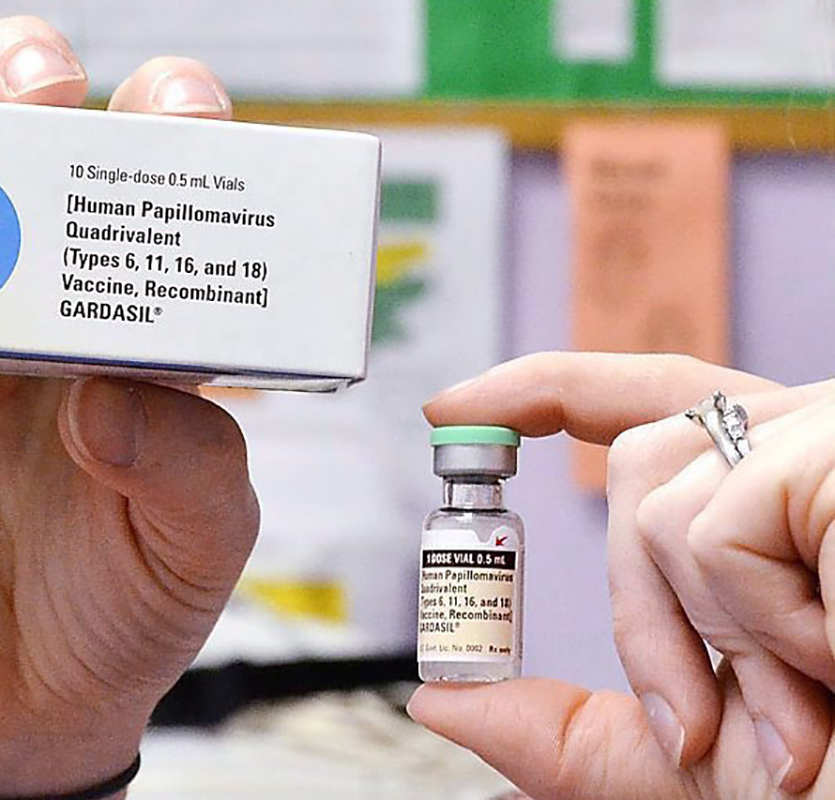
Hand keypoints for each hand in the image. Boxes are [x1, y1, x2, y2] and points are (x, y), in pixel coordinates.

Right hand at [0, 18, 256, 797]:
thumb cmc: (116, 607)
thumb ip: (195, 464)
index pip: (139, 181)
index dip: (161, 118)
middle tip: (44, 99)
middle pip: (3, 137)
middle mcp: (15, 309)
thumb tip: (106, 392)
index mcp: (117, 322)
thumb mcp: (198, 543)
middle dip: (18, 76)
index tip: (174, 120)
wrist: (13, 715)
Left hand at [408, 353, 834, 798]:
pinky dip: (748, 622)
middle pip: (638, 462)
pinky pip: (714, 522)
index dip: (547, 391)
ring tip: (811, 713)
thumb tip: (442, 699)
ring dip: (703, 633)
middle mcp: (808, 453)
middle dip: (637, 609)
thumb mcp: (687, 769)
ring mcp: (831, 440)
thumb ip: (566, 732)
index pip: (647, 404)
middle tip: (699, 726)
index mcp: (776, 502)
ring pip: (659, 492)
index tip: (458, 410)